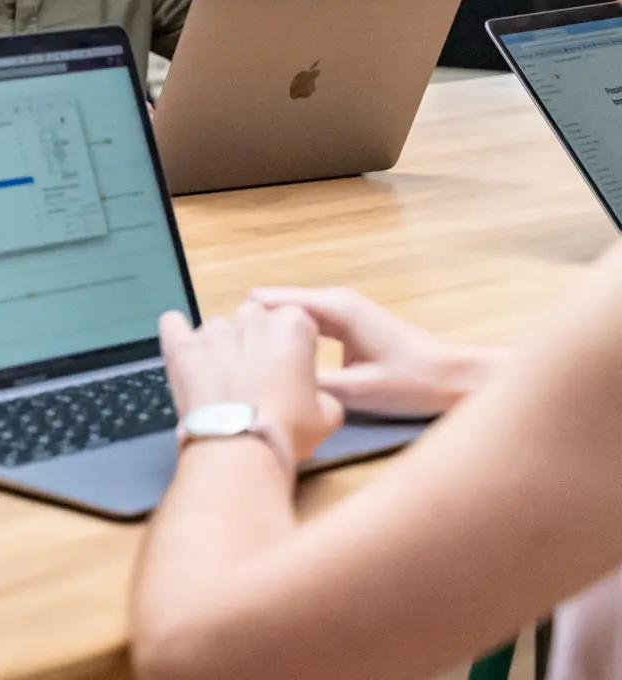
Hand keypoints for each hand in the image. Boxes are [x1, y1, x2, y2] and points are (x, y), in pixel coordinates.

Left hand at [160, 302, 342, 467]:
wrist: (240, 447)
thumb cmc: (288, 429)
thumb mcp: (328, 413)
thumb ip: (322, 390)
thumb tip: (313, 395)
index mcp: (292, 324)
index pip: (294, 324)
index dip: (292, 349)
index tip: (289, 373)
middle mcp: (251, 317)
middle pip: (254, 322)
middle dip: (256, 345)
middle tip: (256, 380)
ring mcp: (212, 328)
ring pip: (217, 329)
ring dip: (220, 349)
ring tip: (222, 384)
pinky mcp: (181, 344)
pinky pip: (173, 324)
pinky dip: (178, 336)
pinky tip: (186, 356)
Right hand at [249, 286, 495, 416]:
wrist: (456, 379)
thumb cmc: (414, 383)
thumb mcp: (358, 391)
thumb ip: (310, 382)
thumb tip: (266, 382)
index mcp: (335, 308)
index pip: (268, 301)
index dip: (247, 326)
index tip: (236, 357)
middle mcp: (335, 300)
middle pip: (272, 303)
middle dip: (255, 330)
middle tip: (243, 367)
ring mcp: (341, 308)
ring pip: (287, 313)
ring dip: (271, 335)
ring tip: (258, 369)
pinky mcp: (346, 321)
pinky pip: (303, 322)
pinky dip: (289, 339)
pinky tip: (286, 366)